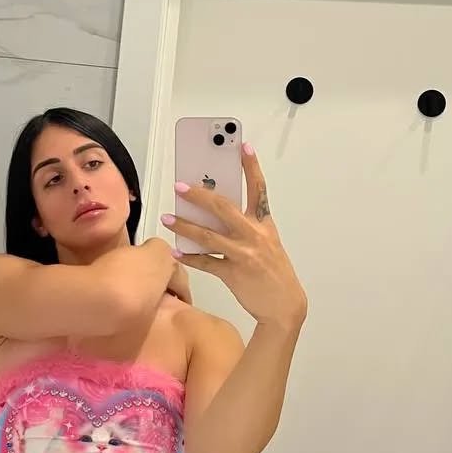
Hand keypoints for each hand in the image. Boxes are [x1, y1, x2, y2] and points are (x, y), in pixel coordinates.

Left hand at [162, 145, 306, 328]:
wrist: (284, 307)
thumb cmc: (273, 272)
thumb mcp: (267, 243)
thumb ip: (246, 227)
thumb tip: (215, 213)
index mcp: (265, 224)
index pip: (259, 189)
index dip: (251, 166)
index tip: (242, 145)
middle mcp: (255, 235)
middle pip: (224, 208)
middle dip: (199, 195)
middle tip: (180, 186)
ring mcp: (244, 254)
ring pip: (208, 236)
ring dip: (185, 225)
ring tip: (167, 217)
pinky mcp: (233, 274)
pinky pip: (206, 262)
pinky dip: (189, 257)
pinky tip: (175, 251)